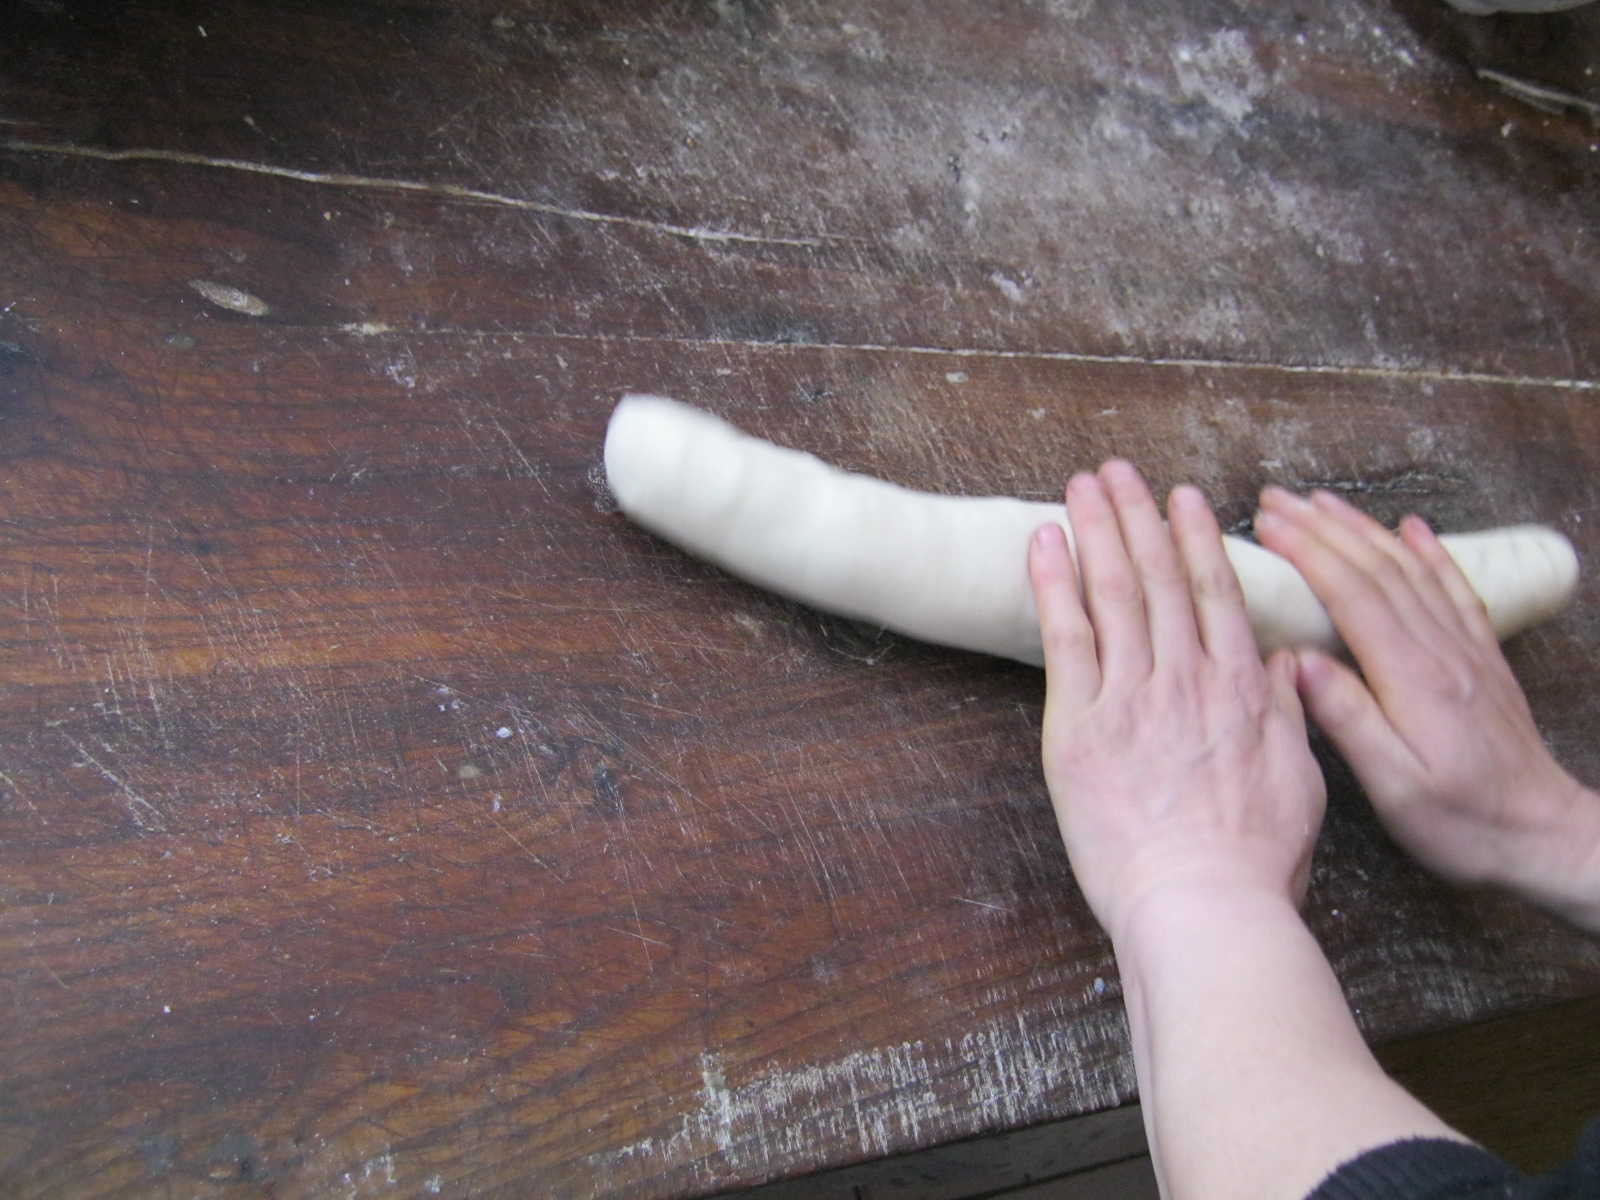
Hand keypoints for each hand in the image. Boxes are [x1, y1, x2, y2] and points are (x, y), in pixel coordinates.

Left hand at [1028, 462, 1325, 943]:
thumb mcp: (1300, 780)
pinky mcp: (1080, 724)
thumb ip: (1288, 712)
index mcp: (1242, 688)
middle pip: (1158, 578)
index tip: (1183, 498)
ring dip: (1095, 530)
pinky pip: (1064, 636)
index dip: (1195, 539)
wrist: (1203, 904)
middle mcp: (1186, 677)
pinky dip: (1052, 584)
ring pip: (1112, 592)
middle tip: (1118, 471)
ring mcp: (1131, 695)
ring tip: (1081, 486)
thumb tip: (1286, 661)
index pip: (1215, 593)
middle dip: (1137, 517)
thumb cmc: (1254, 861)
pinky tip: (1043, 542)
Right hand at [1255, 486, 1599, 929]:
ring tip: (1322, 501)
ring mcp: (1466, 649)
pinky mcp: (1482, 657)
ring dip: (1363, 528)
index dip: (1307, 552)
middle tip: (1275, 498)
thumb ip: (1349, 721)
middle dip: (1322, 526)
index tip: (1267, 524)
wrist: (1543, 835)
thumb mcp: (1395, 787)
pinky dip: (1429, 551)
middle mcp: (1441, 650)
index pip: (1352, 595)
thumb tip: (1299, 662)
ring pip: (1411, 569)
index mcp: (1413, 678)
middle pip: (1377, 569)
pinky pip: (1453, 588)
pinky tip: (1410, 528)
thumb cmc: (1462, 822)